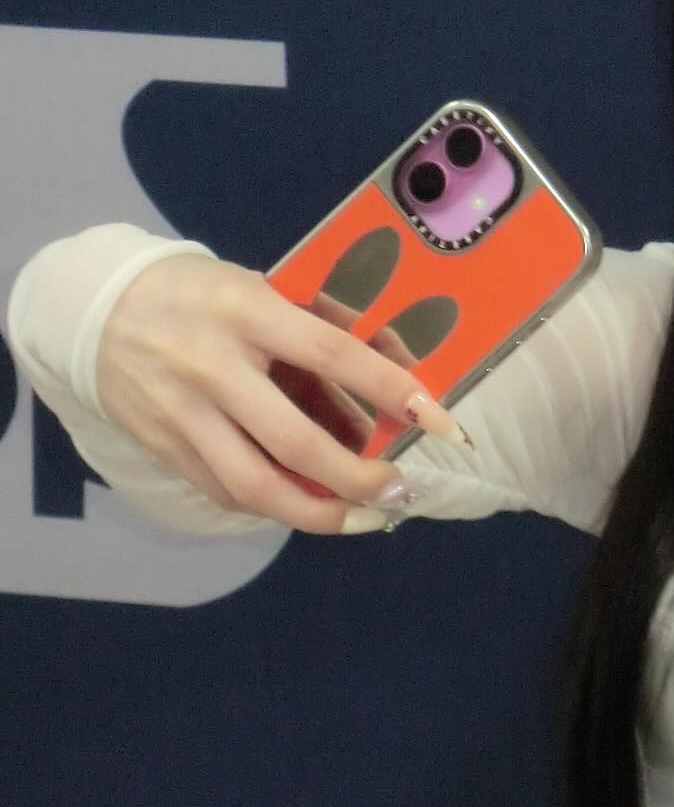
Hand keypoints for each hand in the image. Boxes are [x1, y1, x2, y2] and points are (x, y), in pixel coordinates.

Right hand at [95, 253, 467, 532]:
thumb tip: (398, 371)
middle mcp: (213, 368)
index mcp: (248, 312)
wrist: (99, 308)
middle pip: (294, 441)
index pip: (332, 354)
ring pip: (256, 485)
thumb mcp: (264, 288)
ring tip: (366, 518)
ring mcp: (183, 415)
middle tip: (402, 489)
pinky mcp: (164, 448)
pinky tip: (313, 508)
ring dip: (320, 513)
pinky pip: (226, 492)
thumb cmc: (203, 294)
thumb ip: (324, 326)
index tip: (441, 421)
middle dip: (359, 477)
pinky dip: (276, 506)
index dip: (392, 389)